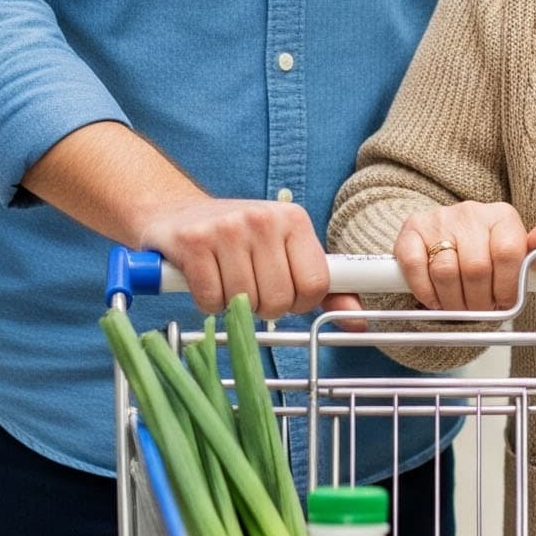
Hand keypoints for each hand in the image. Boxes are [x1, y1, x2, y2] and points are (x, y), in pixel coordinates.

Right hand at [142, 194, 328, 317]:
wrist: (176, 214)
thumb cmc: (239, 240)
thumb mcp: (286, 253)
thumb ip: (324, 288)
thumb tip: (358, 321)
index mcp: (294, 220)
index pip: (316, 284)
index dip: (299, 302)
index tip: (283, 292)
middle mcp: (264, 218)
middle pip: (280, 300)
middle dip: (264, 307)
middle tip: (250, 288)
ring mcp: (228, 227)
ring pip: (245, 302)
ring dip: (234, 304)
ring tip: (226, 279)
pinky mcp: (194, 241)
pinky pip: (212, 300)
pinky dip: (207, 301)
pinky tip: (205, 278)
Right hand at [392, 202, 535, 311]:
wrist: (448, 237)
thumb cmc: (488, 252)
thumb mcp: (518, 255)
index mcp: (502, 216)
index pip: (508, 253)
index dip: (506, 287)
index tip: (503, 302)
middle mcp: (471, 213)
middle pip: (476, 268)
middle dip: (479, 300)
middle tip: (479, 310)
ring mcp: (439, 219)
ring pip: (446, 272)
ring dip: (453, 302)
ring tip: (460, 307)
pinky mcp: (411, 230)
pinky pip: (415, 267)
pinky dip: (425, 292)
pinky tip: (436, 299)